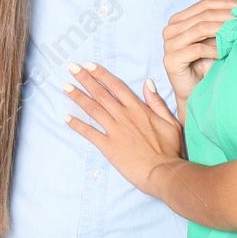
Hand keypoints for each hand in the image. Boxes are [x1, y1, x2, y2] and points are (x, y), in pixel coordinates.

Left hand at [62, 62, 184, 192]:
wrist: (164, 172)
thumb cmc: (170, 149)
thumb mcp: (170, 121)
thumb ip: (157, 102)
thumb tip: (147, 83)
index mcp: (138, 109)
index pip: (116, 86)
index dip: (102, 74)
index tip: (90, 65)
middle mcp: (124, 116)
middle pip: (101, 93)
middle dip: (85, 79)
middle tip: (71, 68)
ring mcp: (115, 131)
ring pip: (93, 109)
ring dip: (78, 97)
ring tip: (65, 87)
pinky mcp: (108, 147)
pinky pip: (89, 133)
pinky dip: (77, 125)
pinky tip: (66, 118)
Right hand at [162, 0, 236, 110]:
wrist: (196, 92)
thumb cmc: (207, 64)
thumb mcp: (218, 38)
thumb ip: (228, 18)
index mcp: (179, 19)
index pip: (205, 4)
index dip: (227, 3)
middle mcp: (170, 29)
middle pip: (203, 15)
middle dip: (228, 15)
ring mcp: (168, 44)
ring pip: (200, 29)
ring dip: (223, 30)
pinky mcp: (170, 60)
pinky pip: (197, 49)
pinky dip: (214, 50)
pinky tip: (225, 53)